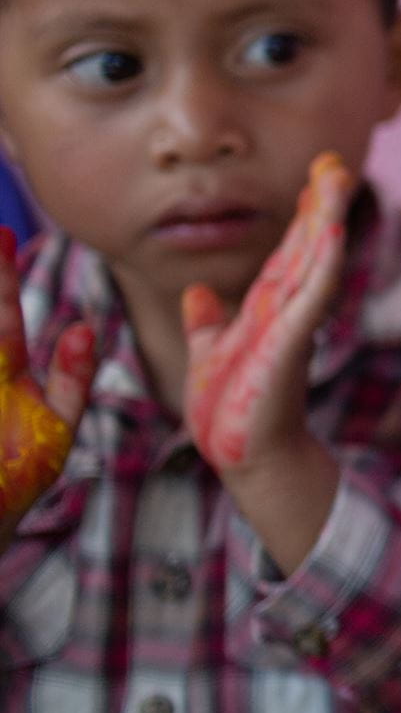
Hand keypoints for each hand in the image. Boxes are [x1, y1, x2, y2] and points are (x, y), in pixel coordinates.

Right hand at [0, 228, 96, 533]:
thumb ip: (69, 378)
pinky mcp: (24, 411)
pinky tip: (68, 337)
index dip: (2, 276)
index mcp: (4, 374)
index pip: (3, 317)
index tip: (3, 232)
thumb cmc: (15, 479)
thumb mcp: (55, 425)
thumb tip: (81, 327)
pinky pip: (43, 387)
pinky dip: (55, 366)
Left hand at [182, 152, 353, 472]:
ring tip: (339, 179)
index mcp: (268, 309)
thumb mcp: (206, 354)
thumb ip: (206, 323)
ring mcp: (293, 323)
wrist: (240, 455)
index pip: (290, 251)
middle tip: (336, 162)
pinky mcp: (290, 342)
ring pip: (317, 260)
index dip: (304, 214)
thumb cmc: (226, 412)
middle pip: (310, 245)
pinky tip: (333, 235)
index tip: (317, 177)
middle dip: (322, 204)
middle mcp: (286, 309)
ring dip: (328, 219)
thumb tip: (197, 292)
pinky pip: (311, 295)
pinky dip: (324, 263)